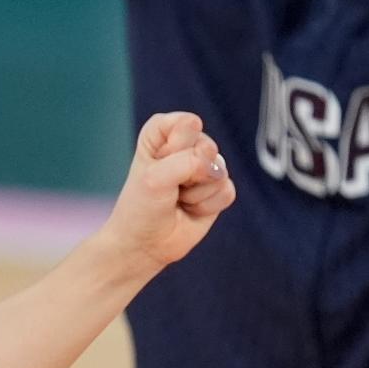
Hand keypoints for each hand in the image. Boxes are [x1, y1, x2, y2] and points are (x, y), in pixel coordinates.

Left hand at [101, 112, 237, 269]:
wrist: (144, 244)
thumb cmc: (141, 207)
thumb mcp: (155, 178)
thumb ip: (187, 162)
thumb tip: (217, 168)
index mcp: (161, 135)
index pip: (185, 122)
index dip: (177, 144)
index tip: (159, 162)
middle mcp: (185, 148)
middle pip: (207, 146)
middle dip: (188, 172)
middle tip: (169, 187)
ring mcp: (203, 169)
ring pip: (219, 170)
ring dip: (197, 192)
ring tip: (178, 200)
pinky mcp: (217, 190)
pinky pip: (227, 190)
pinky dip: (207, 206)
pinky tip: (191, 211)